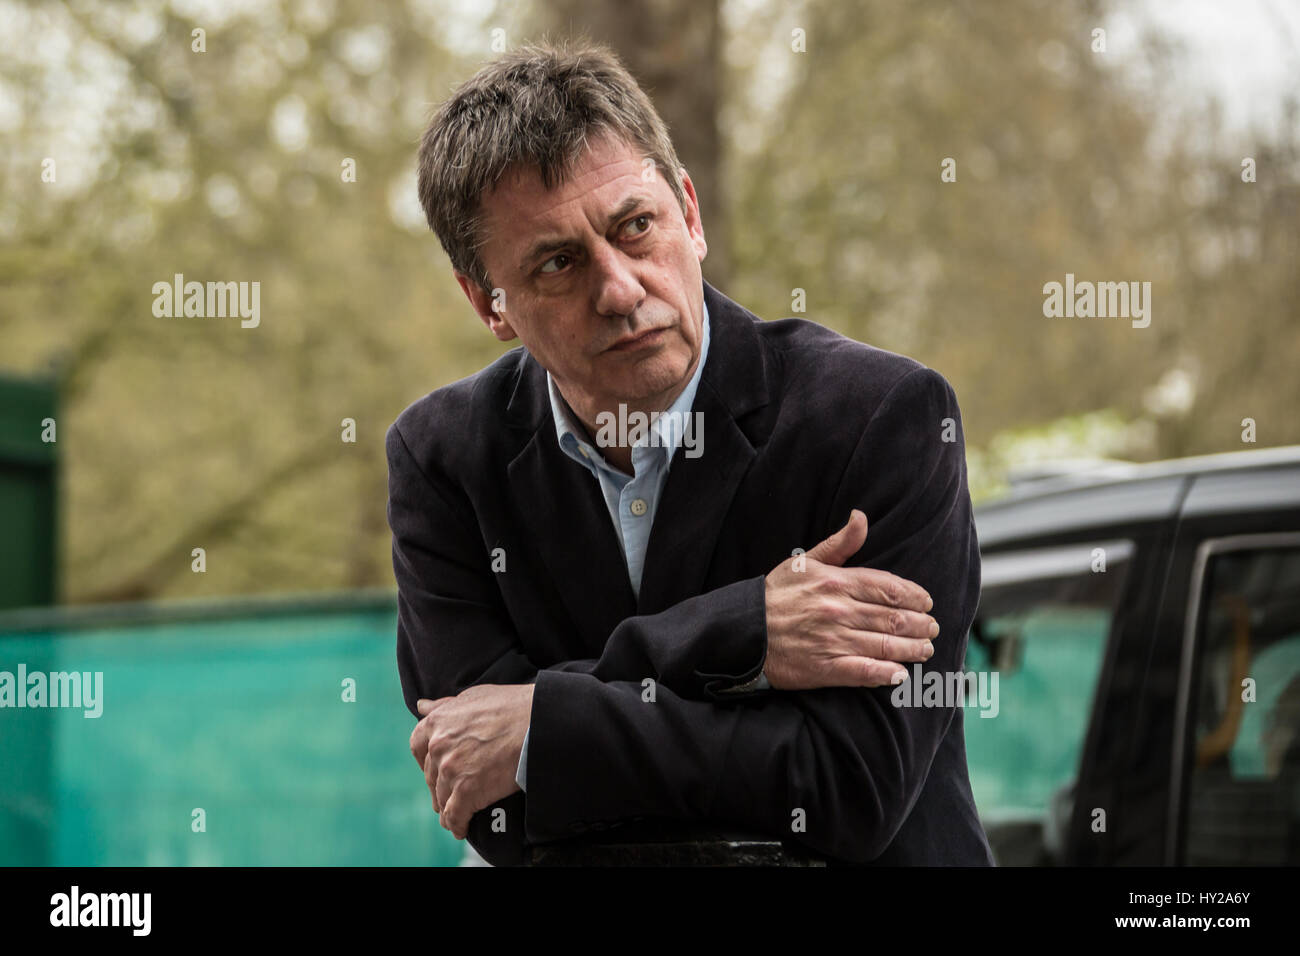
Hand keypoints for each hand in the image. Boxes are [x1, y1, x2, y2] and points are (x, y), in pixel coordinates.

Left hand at [408, 683, 533, 838]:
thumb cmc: (512, 706)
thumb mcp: (474, 697)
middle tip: (451, 794)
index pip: (418, 747)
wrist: (538, 722)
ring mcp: (451, 770)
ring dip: (448, 808)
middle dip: (439, 786)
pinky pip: (455, 815)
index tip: (435, 768)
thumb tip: (422, 706)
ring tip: (456, 815)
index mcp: (438, 722)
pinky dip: (457, 825)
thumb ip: (445, 705)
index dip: (425, 760)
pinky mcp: (467, 791)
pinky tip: (462, 829)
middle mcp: (438, 746)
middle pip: (430, 775)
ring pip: (442, 797)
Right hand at [763, 509, 937, 689]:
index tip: (927, 602)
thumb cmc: (775, 595)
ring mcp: (833, 641)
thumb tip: (861, 517)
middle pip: (893, 617)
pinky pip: (864, 672)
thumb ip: (839, 544)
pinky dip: (886, 674)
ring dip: (912, 648)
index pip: (888, 587)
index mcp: (836, 583)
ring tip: (926, 649)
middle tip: (932, 627)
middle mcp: (838, 611)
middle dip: (920, 624)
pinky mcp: (825, 668)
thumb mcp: (804, 562)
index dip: (914, 596)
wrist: (744, 631)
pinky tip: (901, 674)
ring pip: (885, 645)